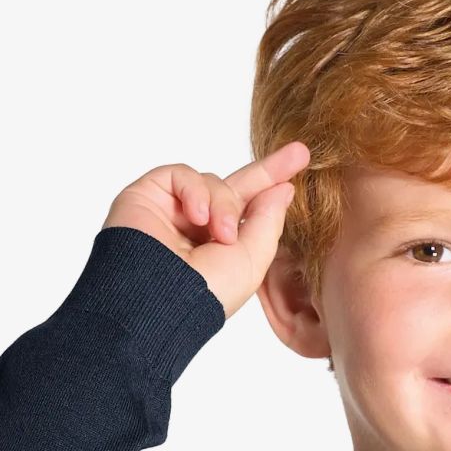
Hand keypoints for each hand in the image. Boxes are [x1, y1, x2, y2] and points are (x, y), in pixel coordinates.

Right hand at [103, 140, 310, 320]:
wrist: (159, 297)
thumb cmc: (206, 292)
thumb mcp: (252, 260)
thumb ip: (268, 221)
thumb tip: (283, 190)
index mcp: (220, 249)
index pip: (249, 211)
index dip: (273, 187)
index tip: (302, 164)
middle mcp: (196, 229)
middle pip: (234, 187)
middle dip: (266, 171)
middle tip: (299, 152)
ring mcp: (172, 212)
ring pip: (212, 183)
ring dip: (223, 204)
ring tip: (220, 233)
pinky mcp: (148, 195)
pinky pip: (182, 175)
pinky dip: (195, 191)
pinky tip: (197, 217)